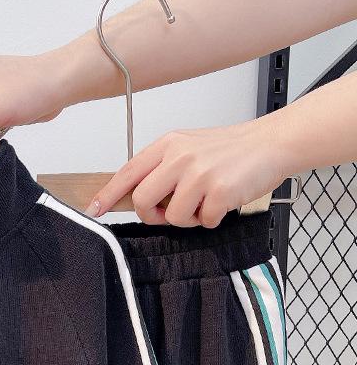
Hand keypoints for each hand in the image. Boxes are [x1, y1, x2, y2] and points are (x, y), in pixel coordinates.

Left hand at [89, 121, 286, 227]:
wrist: (271, 143)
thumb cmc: (229, 150)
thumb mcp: (188, 148)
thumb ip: (161, 168)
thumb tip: (135, 197)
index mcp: (168, 145)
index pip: (127, 173)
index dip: (107, 195)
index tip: (93, 210)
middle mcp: (179, 156)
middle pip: (142, 200)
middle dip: (152, 215)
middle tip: (169, 213)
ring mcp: (199, 173)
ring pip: (172, 217)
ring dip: (188, 218)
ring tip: (205, 201)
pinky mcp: (219, 191)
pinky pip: (202, 222)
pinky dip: (212, 219)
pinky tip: (223, 202)